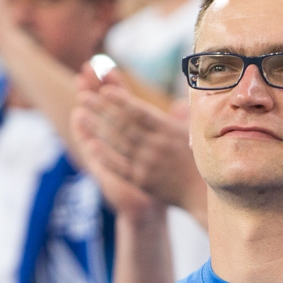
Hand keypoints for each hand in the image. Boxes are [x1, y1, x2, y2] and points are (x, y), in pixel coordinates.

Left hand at [71, 73, 206, 220]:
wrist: (201, 193)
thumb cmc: (198, 159)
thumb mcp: (194, 133)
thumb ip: (182, 115)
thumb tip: (177, 100)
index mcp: (169, 130)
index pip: (141, 112)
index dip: (121, 100)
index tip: (105, 89)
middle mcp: (157, 146)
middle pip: (124, 124)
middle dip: (102, 108)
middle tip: (83, 95)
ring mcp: (148, 164)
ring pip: (118, 143)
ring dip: (97, 127)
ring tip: (80, 113)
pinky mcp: (141, 181)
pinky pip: (119, 166)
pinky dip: (104, 155)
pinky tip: (91, 144)